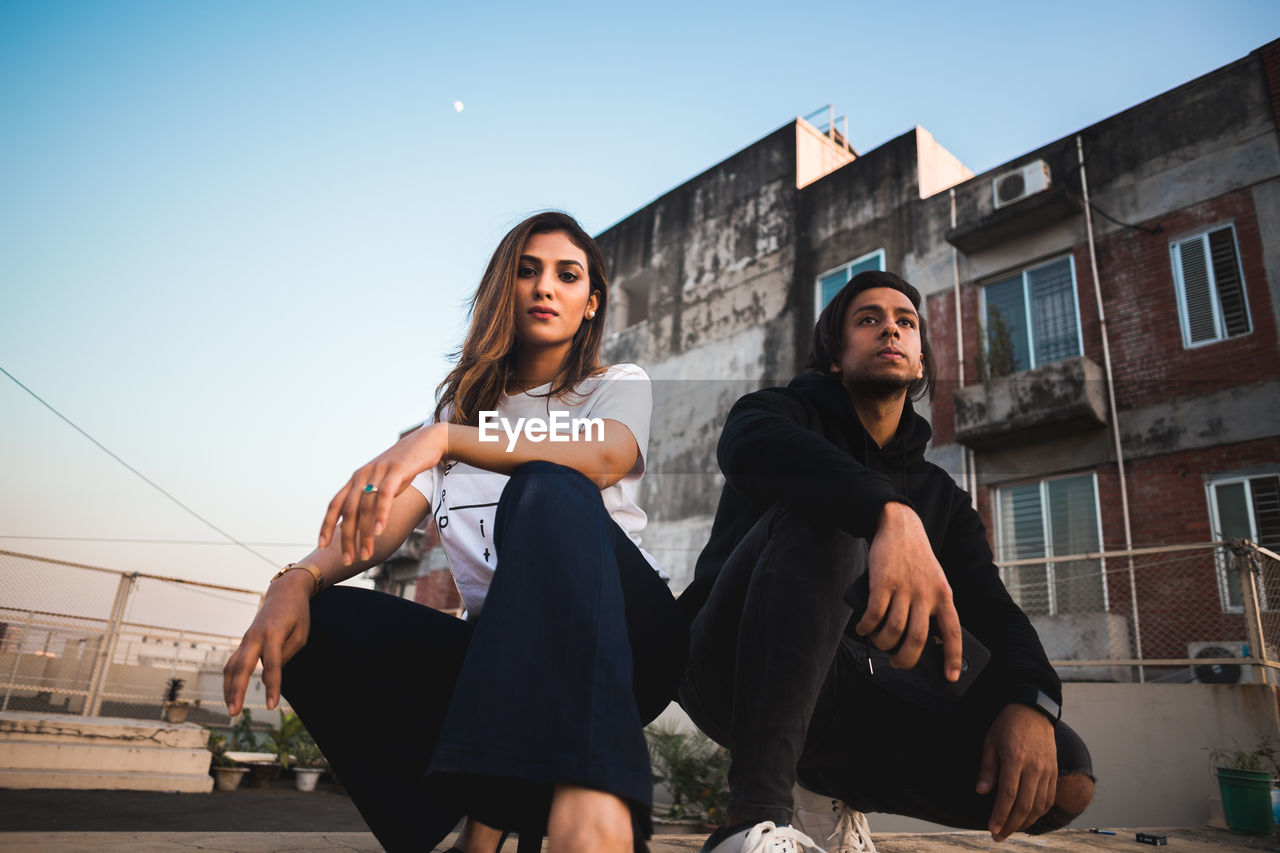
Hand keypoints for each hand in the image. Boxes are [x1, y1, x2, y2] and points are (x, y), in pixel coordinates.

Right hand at [223, 569, 312, 715]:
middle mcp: (255, 636)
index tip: (271, 706)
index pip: (272, 666)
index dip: (272, 687)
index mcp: (274, 634)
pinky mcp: (244, 641)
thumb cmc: (297, 614)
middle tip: (234, 713)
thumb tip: (272, 674)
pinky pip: (233, 662)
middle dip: (237, 691)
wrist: (285, 592)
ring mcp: (247, 638)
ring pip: (232, 666)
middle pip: (242, 667)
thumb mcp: (302, 634)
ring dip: (229, 688)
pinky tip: (231, 693)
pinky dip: (231, 679)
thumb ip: (287, 655)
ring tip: (231, 709)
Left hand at [320, 422, 446, 563]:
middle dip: (347, 538)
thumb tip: (360, 521)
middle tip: (349, 559)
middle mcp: (363, 475)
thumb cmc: (405, 466)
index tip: (322, 545)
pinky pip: (385, 496)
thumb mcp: (383, 482)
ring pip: (366, 508)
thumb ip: (370, 497)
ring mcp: (378, 472)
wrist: (426, 441)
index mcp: (356, 479)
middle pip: (349, 511)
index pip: (335, 504)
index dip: (327, 525)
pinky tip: (380, 532)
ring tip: (366, 554)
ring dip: (365, 534)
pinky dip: (381, 515)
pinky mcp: (396, 470)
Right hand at [856, 502, 962, 676]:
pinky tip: (863, 628)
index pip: (952, 633)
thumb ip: (930, 607)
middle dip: (905, 659)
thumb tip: (916, 641)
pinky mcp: (883, 582)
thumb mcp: (934, 581)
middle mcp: (926, 594)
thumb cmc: (915, 560)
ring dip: (883, 644)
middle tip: (898, 662)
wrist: (899, 526)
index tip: (950, 679)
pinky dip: (866, 627)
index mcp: (944, 596)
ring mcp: (904, 588)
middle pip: (917, 640)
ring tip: (878, 642)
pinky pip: (874, 615)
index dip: (952, 658)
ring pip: (894, 630)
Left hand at [977, 703, 1056, 840]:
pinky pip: (1049, 798)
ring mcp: (1047, 770)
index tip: (991, 829)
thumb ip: (987, 768)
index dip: (1000, 815)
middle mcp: (1034, 767)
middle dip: (1011, 825)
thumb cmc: (1007, 725)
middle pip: (1025, 805)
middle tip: (999, 836)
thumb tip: (982, 792)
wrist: (1033, 710)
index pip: (1008, 795)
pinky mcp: (1054, 771)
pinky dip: (1039, 812)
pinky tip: (1028, 818)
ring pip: (1039, 805)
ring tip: (1011, 829)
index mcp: (1015, 759)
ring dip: (1025, 822)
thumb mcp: (990, 742)